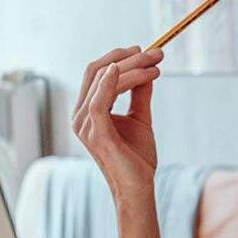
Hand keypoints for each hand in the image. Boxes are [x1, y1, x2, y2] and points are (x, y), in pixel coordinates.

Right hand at [71, 46, 163, 197]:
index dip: (120, 57)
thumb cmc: (136, 157)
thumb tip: (147, 70)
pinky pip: (99, 100)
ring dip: (131, 67)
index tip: (146, 50)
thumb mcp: (140, 118)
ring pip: (102, 81)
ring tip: (156, 64)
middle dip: (128, 57)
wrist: (138, 187)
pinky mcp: (95, 133)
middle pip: (97, 71)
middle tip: (156, 52)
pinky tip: (122, 69)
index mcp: (88, 111)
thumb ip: (139, 94)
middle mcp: (81, 116)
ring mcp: (85, 125)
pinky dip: (110, 82)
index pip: (97, 73)